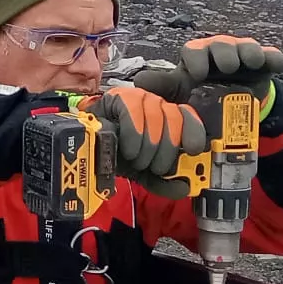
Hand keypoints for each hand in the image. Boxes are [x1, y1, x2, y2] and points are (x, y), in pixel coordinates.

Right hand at [85, 88, 206, 198]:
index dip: (193, 130)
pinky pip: (134, 112)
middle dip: (167, 148)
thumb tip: (184, 187)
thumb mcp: (144, 174)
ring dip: (148, 146)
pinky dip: (133, 135)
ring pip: (156, 116)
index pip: (187, 115)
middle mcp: (156, 104)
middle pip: (174, 118)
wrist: (89, 152)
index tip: (193, 149)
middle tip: (155, 166)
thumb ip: (165, 183)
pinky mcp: (120, 96)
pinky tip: (128, 148)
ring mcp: (138, 98)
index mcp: (167, 119)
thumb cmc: (117, 157)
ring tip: (136, 159)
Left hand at [131, 34, 282, 102]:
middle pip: (221, 44)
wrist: (232, 107)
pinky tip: (275, 65)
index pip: (194, 49)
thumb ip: (162, 86)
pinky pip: (272, 56)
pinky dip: (274, 58)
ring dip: (248, 52)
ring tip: (248, 63)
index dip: (196, 58)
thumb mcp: (181, 91)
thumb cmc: (201, 94)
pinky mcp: (265, 64)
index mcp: (197, 57)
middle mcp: (220, 51)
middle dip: (223, 52)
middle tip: (226, 66)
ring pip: (246, 47)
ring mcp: (244, 56)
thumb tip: (138, 81)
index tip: (197, 73)